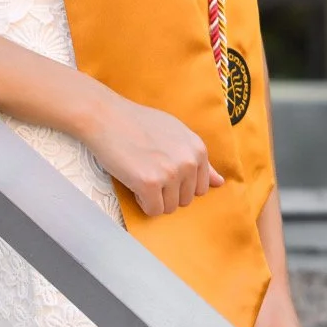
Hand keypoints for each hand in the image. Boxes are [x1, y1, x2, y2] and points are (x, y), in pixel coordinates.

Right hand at [83, 89, 223, 216]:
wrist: (107, 116)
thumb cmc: (139, 123)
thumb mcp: (176, 134)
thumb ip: (198, 159)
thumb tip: (220, 182)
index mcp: (198, 149)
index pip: (200, 187)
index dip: (179, 182)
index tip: (163, 167)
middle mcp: (189, 161)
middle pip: (185, 200)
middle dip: (167, 191)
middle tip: (149, 168)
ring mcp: (171, 173)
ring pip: (169, 208)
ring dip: (154, 197)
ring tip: (141, 172)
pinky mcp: (150, 183)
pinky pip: (153, 210)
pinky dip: (142, 202)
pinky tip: (133, 180)